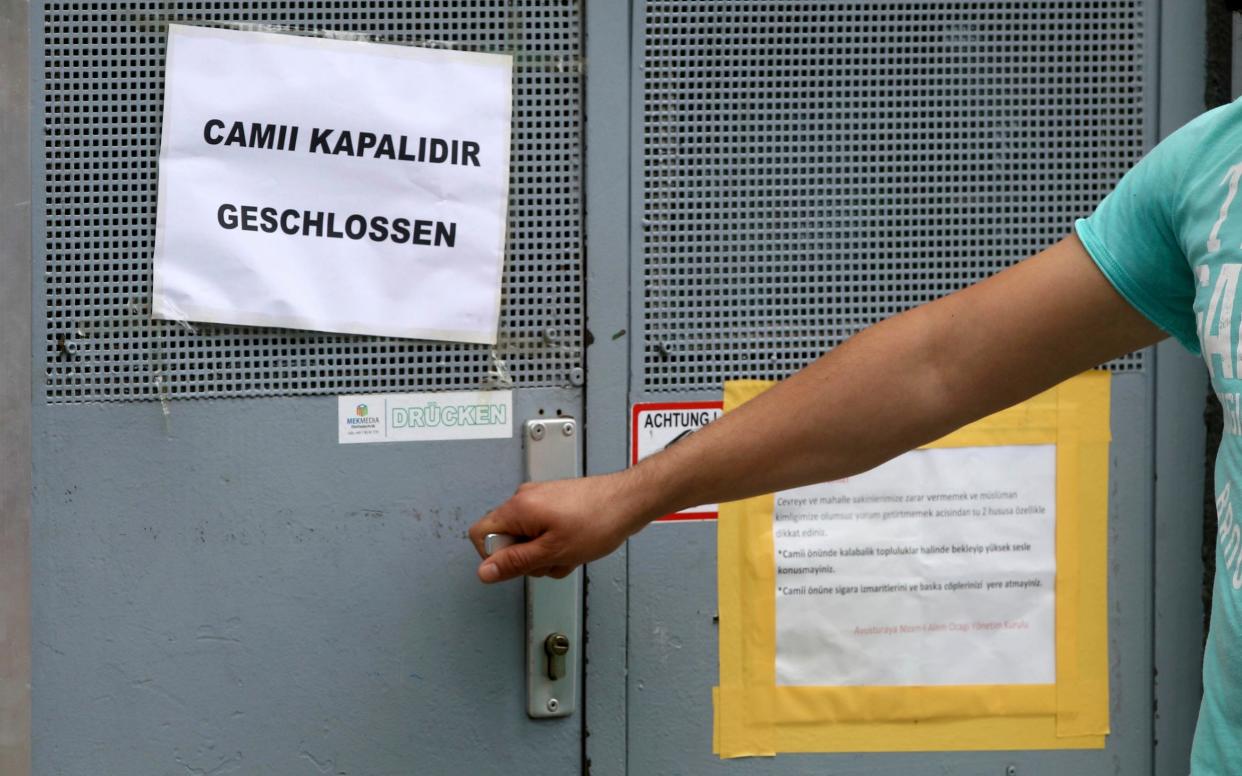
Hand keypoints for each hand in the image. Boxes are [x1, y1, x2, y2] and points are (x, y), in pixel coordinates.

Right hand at [468, 471, 648, 582]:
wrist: (629, 501)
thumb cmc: (599, 520)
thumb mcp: (553, 552)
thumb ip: (515, 563)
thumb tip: (485, 572)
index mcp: (518, 507)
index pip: (481, 535)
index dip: (497, 557)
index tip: (521, 564)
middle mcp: (524, 498)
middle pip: (506, 540)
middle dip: (527, 558)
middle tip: (551, 558)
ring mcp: (540, 499)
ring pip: (527, 539)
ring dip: (545, 554)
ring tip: (569, 551)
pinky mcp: (554, 503)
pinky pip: (543, 531)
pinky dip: (556, 544)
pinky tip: (575, 546)